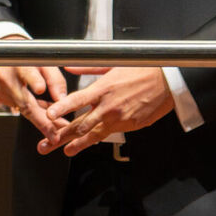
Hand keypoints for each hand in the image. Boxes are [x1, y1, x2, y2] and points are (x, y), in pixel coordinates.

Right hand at [0, 36, 66, 142]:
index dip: (34, 81)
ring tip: (58, 124)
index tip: (41, 89)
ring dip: (41, 118)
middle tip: (55, 134)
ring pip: (24, 109)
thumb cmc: (22, 57)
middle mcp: (6, 78)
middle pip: (24, 102)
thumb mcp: (42, 61)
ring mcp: (0, 90)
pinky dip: (32, 111)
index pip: (27, 72)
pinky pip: (19, 108)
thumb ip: (54, 79)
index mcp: (19, 64)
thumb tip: (62, 99)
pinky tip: (45, 114)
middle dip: (42, 121)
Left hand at [43, 66, 175, 156]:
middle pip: (81, 124)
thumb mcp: (112, 65)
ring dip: (78, 144)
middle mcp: (109, 107)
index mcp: (103, 89)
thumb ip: (87, 68)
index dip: (61, 109)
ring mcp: (120, 119)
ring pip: (94, 135)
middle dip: (61, 137)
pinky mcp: (131, 126)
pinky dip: (99, 138)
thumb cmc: (142, 70)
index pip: (76, 101)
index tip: (48, 115)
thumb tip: (68, 66)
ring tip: (66, 151)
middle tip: (47, 144)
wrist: (168, 81)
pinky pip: (112, 133)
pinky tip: (89, 143)